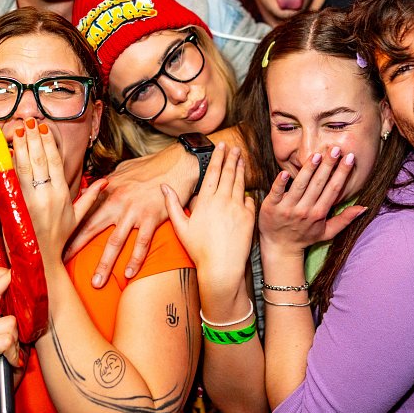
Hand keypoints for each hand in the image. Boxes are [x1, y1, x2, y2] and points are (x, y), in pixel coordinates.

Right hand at [0, 268, 21, 412]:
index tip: (11, 272)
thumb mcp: (17, 337)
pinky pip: (5, 340)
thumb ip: (18, 319)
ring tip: (12, 353)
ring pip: (8, 322)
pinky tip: (9, 361)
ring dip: (17, 340)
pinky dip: (13, 352)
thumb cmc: (7, 365)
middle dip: (9, 300)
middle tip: (16, 317)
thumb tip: (32, 297)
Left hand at [11, 119, 108, 259]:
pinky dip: (10, 165)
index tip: (44, 128)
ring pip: (24, 167)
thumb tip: (105, 182)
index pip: (54, 162)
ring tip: (18, 130)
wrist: (41, 257)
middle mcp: (46, 194)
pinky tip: (8, 152)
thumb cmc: (59, 237)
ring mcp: (29, 200)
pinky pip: (12, 180)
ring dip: (21, 147)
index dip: (49, 143)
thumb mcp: (79, 217)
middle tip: (28, 121)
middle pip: (39, 160)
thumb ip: (91, 197)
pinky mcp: (16, 205)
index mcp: (61, 194)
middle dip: (33, 138)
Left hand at [69, 143, 190, 285]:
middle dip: (76, 247)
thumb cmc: (150, 166)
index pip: (84, 212)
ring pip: (115, 241)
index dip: (70, 227)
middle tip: (63, 264)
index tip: (57, 240)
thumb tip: (90, 188)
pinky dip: (135, 260)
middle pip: (92, 228)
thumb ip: (107, 182)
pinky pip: (142, 243)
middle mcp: (118, 202)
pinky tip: (128, 275)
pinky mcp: (152, 218)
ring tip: (97, 282)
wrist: (177, 163)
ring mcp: (135, 211)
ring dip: (105, 264)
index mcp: (108, 191)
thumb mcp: (123, 170)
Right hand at [163, 144, 254, 292]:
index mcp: (206, 201)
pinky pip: (249, 200)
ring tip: (242, 159)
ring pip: (240, 183)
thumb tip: (163, 187)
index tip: (221, 145)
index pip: (213, 172)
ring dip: (241, 169)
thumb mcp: (181, 227)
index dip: (218, 157)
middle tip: (235, 147)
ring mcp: (238, 208)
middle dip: (232, 157)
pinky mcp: (249, 217)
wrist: (221, 267)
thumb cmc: (199, 249)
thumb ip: (173, 204)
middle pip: (229, 173)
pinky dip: (247, 194)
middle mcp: (223, 200)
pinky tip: (246, 190)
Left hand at [258, 146, 363, 257]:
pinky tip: (285, 172)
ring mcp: (287, 209)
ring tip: (317, 155)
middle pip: (319, 184)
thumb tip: (364, 207)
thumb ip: (345, 219)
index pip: (333, 190)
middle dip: (328, 166)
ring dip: (309, 170)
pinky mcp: (271, 207)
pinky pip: (276, 192)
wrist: (280, 248)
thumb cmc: (304, 237)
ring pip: (300, 185)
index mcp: (319, 214)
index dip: (342, 173)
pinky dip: (280, 183)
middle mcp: (304, 210)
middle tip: (336, 149)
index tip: (349, 158)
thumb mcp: (327, 232)